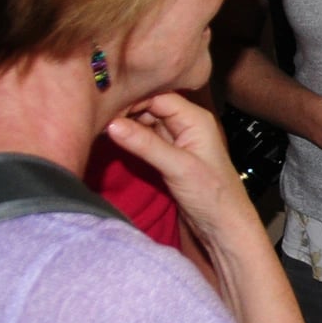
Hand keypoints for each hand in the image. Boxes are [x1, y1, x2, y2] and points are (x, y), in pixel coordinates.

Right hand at [106, 93, 259, 246]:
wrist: (225, 227)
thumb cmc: (213, 196)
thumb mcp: (178, 167)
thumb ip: (146, 145)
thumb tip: (111, 123)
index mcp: (196, 119)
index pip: (157, 96)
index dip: (131, 99)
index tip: (103, 107)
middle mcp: (187, 124)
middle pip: (150, 106)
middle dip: (125, 111)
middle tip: (97, 118)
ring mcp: (178, 140)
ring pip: (146, 122)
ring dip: (126, 125)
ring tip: (98, 127)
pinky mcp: (169, 156)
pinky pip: (146, 139)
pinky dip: (131, 139)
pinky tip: (112, 140)